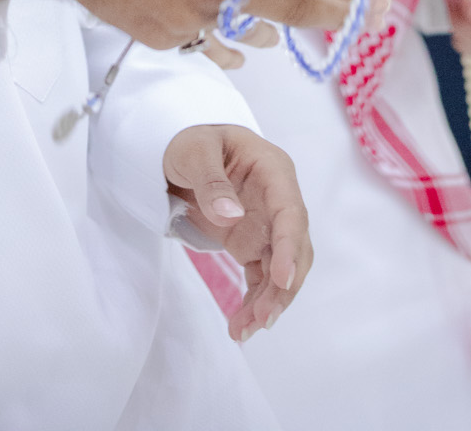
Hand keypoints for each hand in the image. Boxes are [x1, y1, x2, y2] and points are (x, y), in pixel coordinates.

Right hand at [0, 0, 390, 47]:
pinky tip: (234, 37)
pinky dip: (227, 36)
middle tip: (373, 17)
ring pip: (256, 33)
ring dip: (275, 27)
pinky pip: (212, 41)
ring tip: (283, 21)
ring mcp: (197, 19)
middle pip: (297, 11)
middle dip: (340, 14)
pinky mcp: (169, 37)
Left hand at [163, 124, 311, 341]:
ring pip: (281, 270)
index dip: (289, 246)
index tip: (281, 278)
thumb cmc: (190, 140)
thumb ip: (211, 181)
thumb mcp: (194, 151)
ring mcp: (267, 225)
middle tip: (263, 319)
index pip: (291, 212)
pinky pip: (262, 278)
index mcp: (273, 170)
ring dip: (269, 302)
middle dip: (283, 286)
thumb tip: (232, 215)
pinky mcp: (253, 244)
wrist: (176, 150)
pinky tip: (241, 326)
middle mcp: (278, 200)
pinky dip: (255, 302)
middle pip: (294, 248)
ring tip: (244, 331)